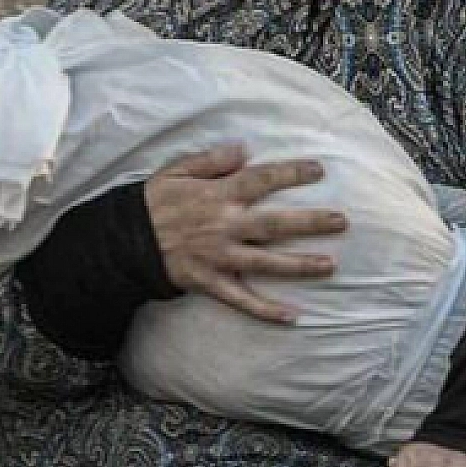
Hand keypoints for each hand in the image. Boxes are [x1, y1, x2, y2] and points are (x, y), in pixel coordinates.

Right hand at [143, 143, 343, 324]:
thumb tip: (244, 149)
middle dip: (310, 222)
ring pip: (266, 263)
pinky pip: (242, 300)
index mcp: (217, 195)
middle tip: (342, 221)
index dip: (291, 174)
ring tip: (330, 265)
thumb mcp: (175, 170)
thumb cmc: (152, 202)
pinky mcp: (210, 283)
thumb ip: (210, 160)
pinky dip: (267, 310)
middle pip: (274, 224)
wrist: (123, 241)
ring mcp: (218, 257)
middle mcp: (223, 226)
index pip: (261, 180)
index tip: (319, 170)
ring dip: (299, 265)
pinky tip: (293, 317)